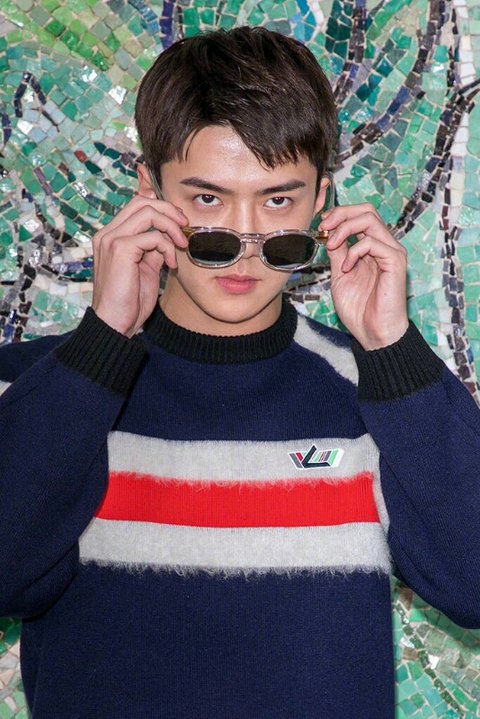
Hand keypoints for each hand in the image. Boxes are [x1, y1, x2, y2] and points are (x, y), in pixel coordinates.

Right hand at [91, 195, 188, 337]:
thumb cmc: (129, 301)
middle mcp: (108, 234)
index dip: (161, 208)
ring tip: (182, 244)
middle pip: (141, 202)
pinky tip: (171, 264)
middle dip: (168, 210)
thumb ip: (153, 249)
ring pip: (147, 212)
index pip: (136, 206)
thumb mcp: (145, 268)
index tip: (179, 223)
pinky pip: (152, 236)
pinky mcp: (120, 249)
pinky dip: (168, 247)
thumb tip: (169, 237)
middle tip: (185, 226)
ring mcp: (112, 240)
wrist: (115, 323)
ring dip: (171, 226)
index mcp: (111, 237)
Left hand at [320, 203, 408, 350]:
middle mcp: (384, 245)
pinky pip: (374, 242)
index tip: (322, 224)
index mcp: (371, 247)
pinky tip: (346, 268)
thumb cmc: (359, 309)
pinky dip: (354, 251)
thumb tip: (327, 232)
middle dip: (342, 213)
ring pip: (370, 220)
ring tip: (332, 246)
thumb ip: (337, 253)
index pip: (360, 215)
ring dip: (345, 229)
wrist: (372, 332)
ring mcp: (391, 252)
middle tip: (325, 226)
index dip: (340, 213)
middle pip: (367, 210)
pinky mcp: (396, 262)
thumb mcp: (340, 275)